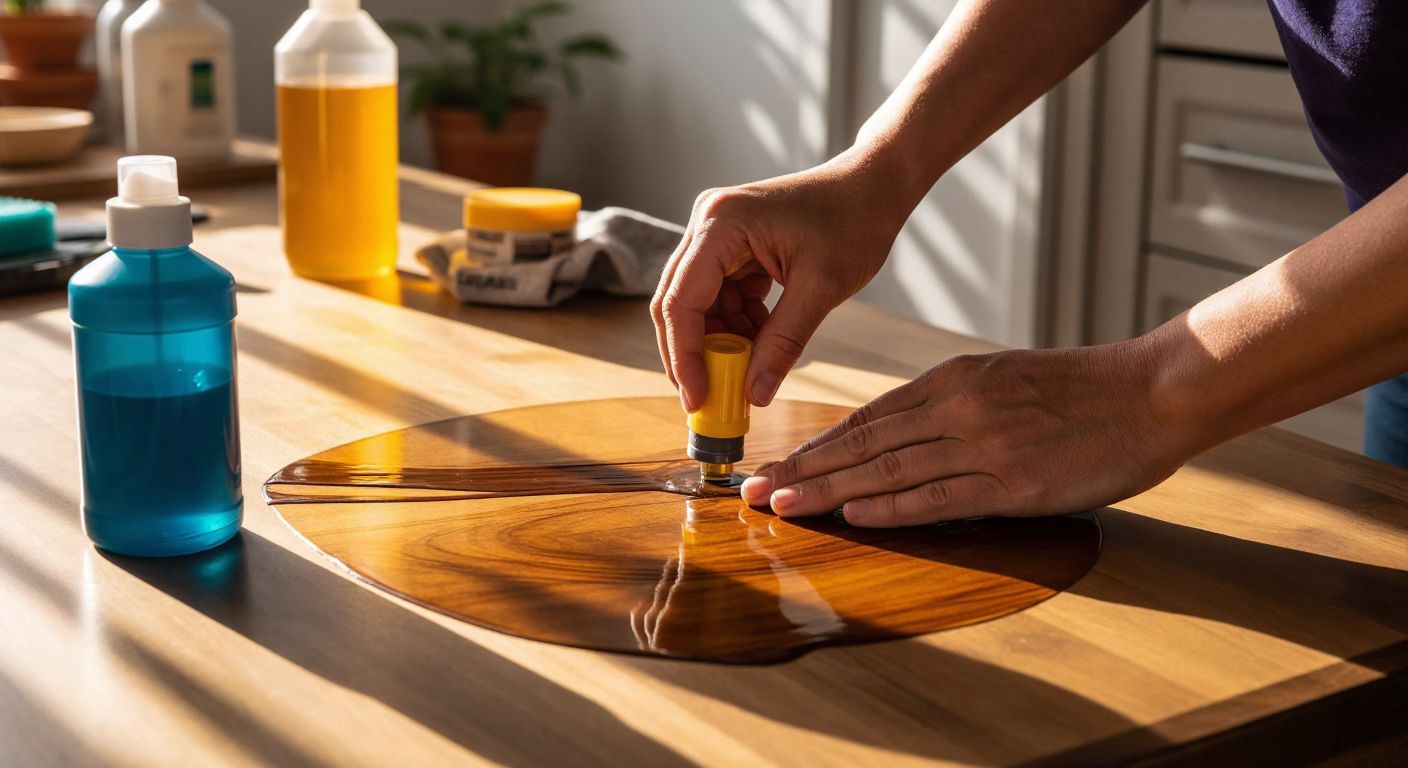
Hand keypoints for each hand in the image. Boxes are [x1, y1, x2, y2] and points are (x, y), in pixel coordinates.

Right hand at [651, 159, 905, 411]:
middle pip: (677, 304)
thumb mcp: (821, 289)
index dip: (684, 356)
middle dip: (693, 355)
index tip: (697, 400)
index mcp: (721, 224)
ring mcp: (717, 233)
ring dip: (719, 342)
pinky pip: (719, 296)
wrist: (874, 186)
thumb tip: (753, 395)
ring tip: (749, 369)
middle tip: (709, 400)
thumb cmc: (854, 221)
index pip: (681, 301)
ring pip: (697, 305)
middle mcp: (708, 223)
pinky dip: (737, 326)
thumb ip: (783, 343)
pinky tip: (762, 340)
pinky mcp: (731, 245)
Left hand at [740, 343, 1193, 526]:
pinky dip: (893, 508)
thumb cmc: (1082, 388)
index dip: (817, 444)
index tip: (777, 464)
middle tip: (752, 490)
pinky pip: (940, 497)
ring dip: (828, 491)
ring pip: (889, 470)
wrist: (1153, 390)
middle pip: (863, 443)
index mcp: (953, 379)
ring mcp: (985, 444)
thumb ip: (952, 401)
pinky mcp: (1015, 481)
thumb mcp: (1004, 376)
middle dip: (802, 468)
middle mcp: (958, 407)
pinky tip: (854, 516)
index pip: (868, 417)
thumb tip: (900, 431)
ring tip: (782, 506)